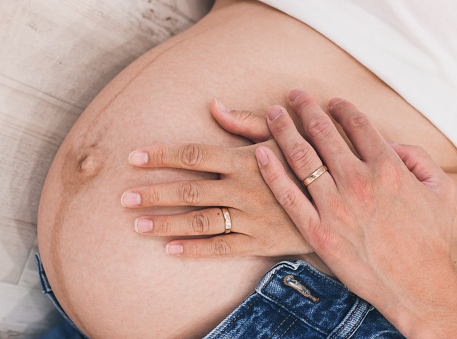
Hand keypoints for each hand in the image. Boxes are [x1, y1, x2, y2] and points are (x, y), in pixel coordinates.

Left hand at [120, 101, 312, 257]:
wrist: (346, 197)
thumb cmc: (309, 159)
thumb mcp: (283, 134)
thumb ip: (245, 122)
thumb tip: (213, 106)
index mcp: (245, 158)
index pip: (194, 154)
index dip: (162, 155)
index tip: (134, 157)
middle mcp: (244, 188)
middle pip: (189, 190)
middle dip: (153, 193)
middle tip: (123, 199)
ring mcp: (251, 217)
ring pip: (200, 221)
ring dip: (166, 224)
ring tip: (138, 225)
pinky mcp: (261, 241)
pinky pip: (223, 248)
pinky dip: (196, 250)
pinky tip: (171, 250)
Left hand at [256, 89, 456, 337]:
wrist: (426, 289)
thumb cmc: (438, 242)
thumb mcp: (443, 192)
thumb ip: (418, 160)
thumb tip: (391, 144)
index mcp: (389, 167)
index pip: (358, 125)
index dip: (342, 108)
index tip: (331, 101)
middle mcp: (358, 181)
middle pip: (324, 133)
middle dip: (306, 109)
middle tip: (294, 97)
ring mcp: (335, 207)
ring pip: (301, 158)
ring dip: (285, 130)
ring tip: (274, 113)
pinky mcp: (318, 232)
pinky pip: (288, 196)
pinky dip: (272, 172)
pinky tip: (260, 153)